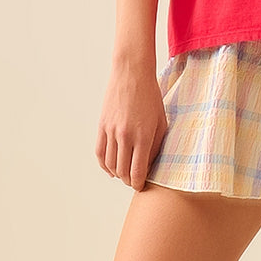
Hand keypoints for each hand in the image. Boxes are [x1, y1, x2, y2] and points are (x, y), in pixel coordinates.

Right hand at [95, 62, 168, 192]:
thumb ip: (155, 145)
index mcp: (143, 136)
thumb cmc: (151, 97)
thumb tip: (149, 165)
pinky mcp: (102, 126)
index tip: (141, 187)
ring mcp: (111, 131)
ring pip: (110, 164)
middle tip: (134, 182)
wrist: (132, 74)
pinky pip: (100, 152)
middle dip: (128, 180)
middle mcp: (125, 136)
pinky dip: (104, 164)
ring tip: (124, 175)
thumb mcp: (161, 122)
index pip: (137, 171)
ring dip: (117, 174)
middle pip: (122, 171)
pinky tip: (111, 168)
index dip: (138, 183)